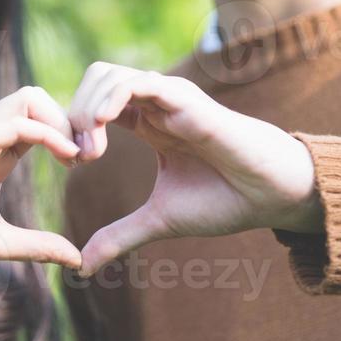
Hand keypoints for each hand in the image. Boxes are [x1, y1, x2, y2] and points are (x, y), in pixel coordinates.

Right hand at [0, 86, 82, 268]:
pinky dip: (48, 133)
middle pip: (37, 99)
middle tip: (88, 152)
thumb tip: (76, 259)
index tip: (85, 162)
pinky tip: (65, 157)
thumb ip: (38, 246)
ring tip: (76, 153)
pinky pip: (18, 122)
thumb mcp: (1, 242)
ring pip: (29, 98)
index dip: (67, 135)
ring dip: (61, 120)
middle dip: (69, 118)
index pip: (40, 121)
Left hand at [68, 62, 322, 275]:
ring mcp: (169, 97)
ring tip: (90, 151)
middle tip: (77, 157)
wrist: (269, 196)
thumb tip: (82, 265)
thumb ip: (120, 236)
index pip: (94, 103)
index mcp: (147, 124)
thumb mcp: (159, 220)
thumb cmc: (224, 200)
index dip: (72, 127)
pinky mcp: (185, 98)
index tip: (71, 164)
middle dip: (73, 113)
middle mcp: (155, 104)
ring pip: (109, 75)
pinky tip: (101, 128)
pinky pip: (138, 82)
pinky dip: (111, 98)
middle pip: (94, 81)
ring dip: (87, 108)